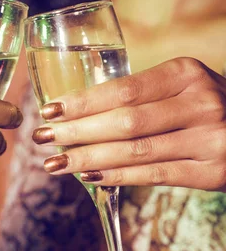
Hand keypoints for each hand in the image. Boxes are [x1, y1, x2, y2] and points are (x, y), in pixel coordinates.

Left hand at [32, 57, 225, 190]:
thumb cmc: (204, 106)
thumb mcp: (183, 86)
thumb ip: (144, 94)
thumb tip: (81, 113)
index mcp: (188, 73)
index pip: (124, 90)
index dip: (83, 102)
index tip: (49, 111)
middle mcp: (201, 103)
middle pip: (125, 121)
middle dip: (77, 132)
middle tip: (42, 139)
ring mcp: (209, 139)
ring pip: (135, 151)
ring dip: (88, 159)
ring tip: (55, 163)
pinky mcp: (211, 173)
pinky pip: (153, 175)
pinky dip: (117, 176)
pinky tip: (88, 177)